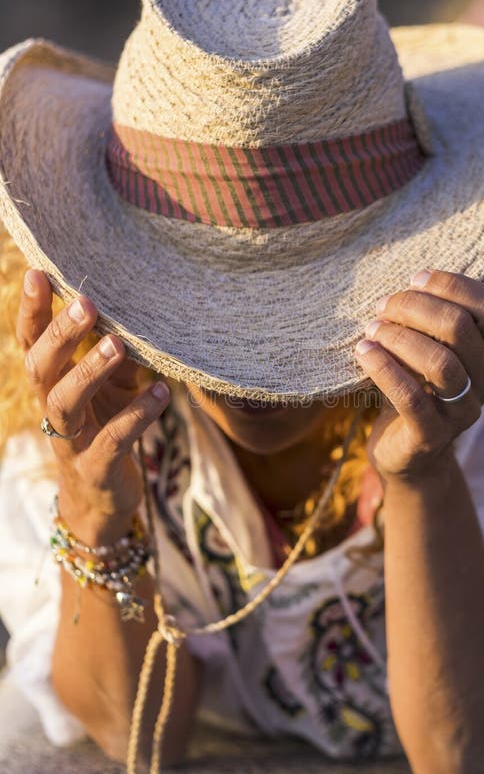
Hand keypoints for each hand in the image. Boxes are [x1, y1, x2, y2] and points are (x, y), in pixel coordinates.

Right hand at [15, 269, 170, 539]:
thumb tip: (136, 308)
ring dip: (90, 371)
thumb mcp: (112, 389)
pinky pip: (113, 441)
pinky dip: (137, 415)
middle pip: (41, 368)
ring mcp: (71, 442)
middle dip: (60, 335)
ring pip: (66, 404)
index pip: (32, 342)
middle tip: (85, 302)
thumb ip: (116, 353)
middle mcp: (54, 409)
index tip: (39, 273)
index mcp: (53, 385)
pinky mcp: (97, 469)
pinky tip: (161, 393)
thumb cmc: (105, 430)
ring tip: (118, 344)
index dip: (32, 310)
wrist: (102, 501)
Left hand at [354, 269, 483, 484]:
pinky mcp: (432, 437)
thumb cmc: (411, 388)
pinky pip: (412, 399)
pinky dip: (384, 370)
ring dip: (400, 338)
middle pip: (460, 328)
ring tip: (371, 330)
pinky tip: (363, 352)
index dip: (454, 285)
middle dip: (415, 308)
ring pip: (441, 363)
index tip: (414, 280)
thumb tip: (402, 283)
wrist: (405, 455)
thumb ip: (426, 321)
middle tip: (381, 307)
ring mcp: (462, 412)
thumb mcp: (423, 350)